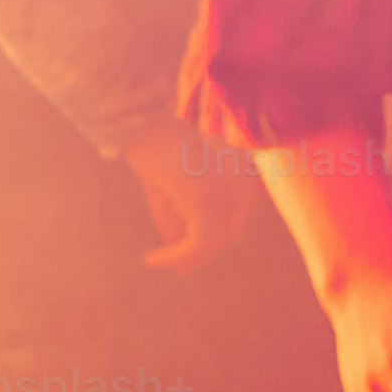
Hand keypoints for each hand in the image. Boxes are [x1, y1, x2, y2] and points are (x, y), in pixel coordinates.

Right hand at [122, 123, 259, 269]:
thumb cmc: (156, 151)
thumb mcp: (174, 193)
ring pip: (217, 242)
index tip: (191, 255)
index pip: (244, 216)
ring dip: (187, 255)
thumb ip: (184, 225)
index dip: (220, 239)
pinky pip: (199, 244)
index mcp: (250, 169)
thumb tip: (185, 267)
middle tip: (178, 262)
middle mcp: (249, 179)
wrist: (142, 124)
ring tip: (159, 259)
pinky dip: (175, 256)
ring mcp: (230, 191)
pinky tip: (152, 259)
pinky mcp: (209, 203)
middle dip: (205, 249)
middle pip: (235, 231)